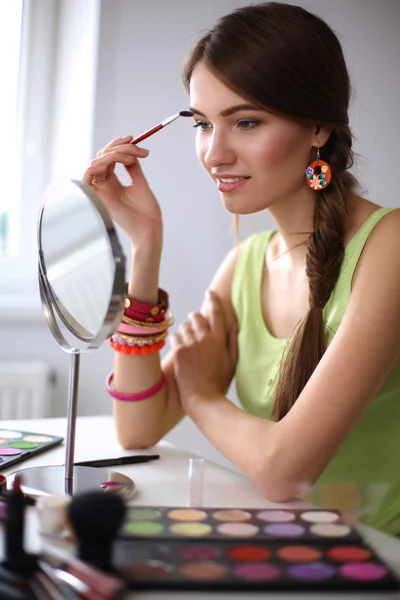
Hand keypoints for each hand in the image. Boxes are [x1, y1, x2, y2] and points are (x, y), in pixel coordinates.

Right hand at [82, 136, 161, 247]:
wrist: (150, 230)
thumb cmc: (147, 213)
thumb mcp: (140, 184)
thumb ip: (133, 168)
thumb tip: (131, 151)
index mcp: (113, 182)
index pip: (109, 157)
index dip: (119, 144)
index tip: (134, 138)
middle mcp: (105, 185)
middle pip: (102, 156)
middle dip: (119, 146)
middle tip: (136, 146)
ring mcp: (101, 191)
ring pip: (97, 162)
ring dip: (114, 154)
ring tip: (132, 158)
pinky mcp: (99, 197)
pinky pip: (88, 175)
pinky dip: (101, 164)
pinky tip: (120, 162)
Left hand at [170, 291, 237, 409]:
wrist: (203, 400)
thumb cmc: (219, 383)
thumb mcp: (232, 362)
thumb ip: (232, 341)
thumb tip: (234, 323)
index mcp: (220, 340)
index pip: (217, 312)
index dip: (213, 299)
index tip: (209, 292)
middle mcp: (206, 339)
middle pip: (197, 316)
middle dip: (194, 319)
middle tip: (194, 328)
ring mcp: (191, 344)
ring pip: (184, 326)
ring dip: (185, 332)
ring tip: (188, 346)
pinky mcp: (179, 351)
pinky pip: (174, 336)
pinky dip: (177, 342)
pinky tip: (181, 352)